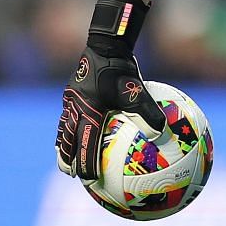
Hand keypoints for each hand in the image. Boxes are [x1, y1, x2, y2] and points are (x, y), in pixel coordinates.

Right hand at [55, 0, 165, 180]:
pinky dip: (69, 125)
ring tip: (63, 156)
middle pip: (68, 139)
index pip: (86, 144)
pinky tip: (77, 127)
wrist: (105, 45)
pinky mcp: (73, 92)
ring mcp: (71, 100)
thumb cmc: (122, 69)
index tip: (89, 179)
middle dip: (67, 157)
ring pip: (64, 127)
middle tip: (69, 173)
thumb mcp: (139, 92)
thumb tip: (162, 134)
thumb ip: (150, 114)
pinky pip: (69, 114)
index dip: (86, 163)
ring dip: (63, 142)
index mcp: (90, 112)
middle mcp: (76, 108)